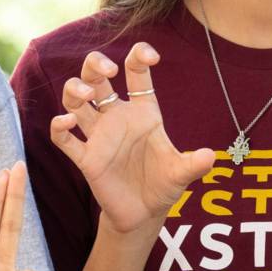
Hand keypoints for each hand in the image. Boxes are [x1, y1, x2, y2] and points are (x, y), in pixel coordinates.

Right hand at [47, 43, 217, 235]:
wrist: (144, 214)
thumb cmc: (163, 185)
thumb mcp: (181, 174)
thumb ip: (193, 164)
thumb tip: (210, 158)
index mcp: (143, 112)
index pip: (136, 73)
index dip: (139, 56)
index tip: (150, 56)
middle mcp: (117, 118)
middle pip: (96, 77)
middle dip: (95, 64)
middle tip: (107, 69)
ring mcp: (99, 136)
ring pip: (75, 101)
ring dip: (75, 89)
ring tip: (86, 94)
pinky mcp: (85, 158)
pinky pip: (64, 138)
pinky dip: (60, 126)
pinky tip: (68, 122)